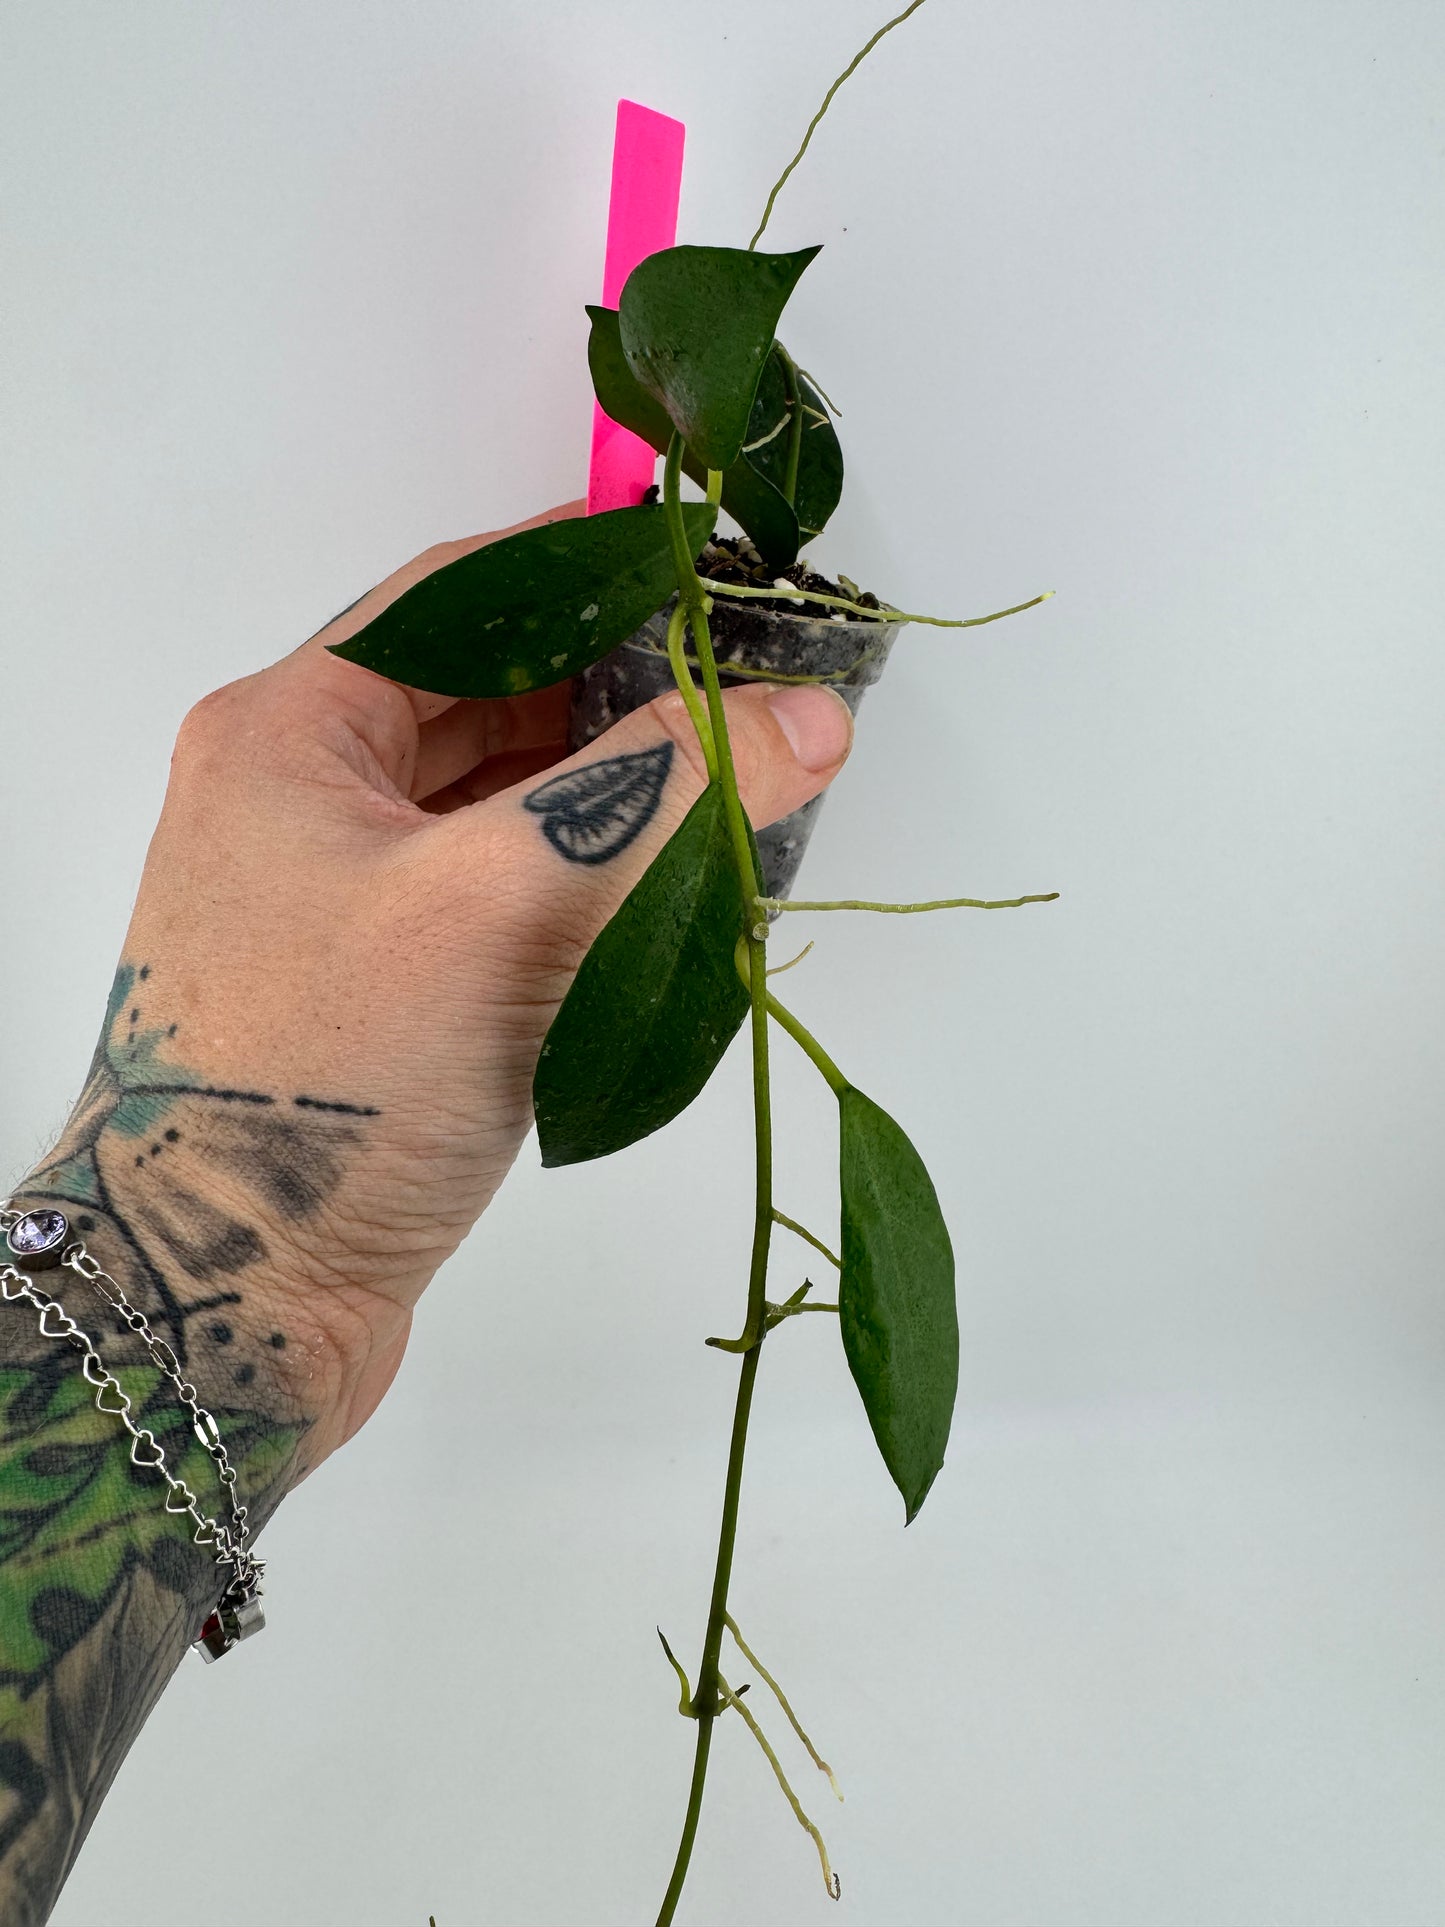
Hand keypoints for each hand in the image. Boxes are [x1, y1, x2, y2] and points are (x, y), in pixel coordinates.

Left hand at [48, 500, 853, 1472]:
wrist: (223, 1305)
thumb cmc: (328, 1085)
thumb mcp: (505, 904)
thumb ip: (661, 790)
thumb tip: (803, 712)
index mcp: (290, 733)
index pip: (463, 595)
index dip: (597, 570)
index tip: (718, 573)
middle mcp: (303, 799)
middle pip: (492, 698)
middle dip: (625, 690)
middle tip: (756, 691)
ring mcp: (342, 900)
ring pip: (506, 806)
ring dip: (614, 794)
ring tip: (741, 787)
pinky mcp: (383, 991)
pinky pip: (506, 897)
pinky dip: (589, 885)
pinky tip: (676, 896)